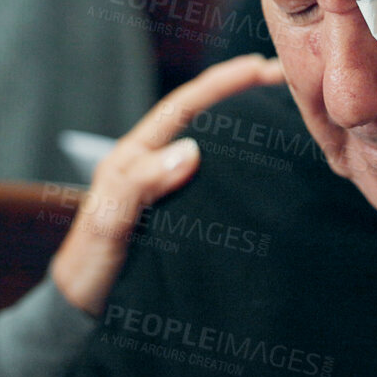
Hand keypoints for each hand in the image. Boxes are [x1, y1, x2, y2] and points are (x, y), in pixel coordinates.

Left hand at [49, 54, 285, 314]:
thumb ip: (139, 184)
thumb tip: (190, 149)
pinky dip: (247, 167)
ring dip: (250, 128)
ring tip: (291, 114)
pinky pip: (220, 181)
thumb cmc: (90, 265)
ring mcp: (172, 188)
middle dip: (244, 94)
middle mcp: (156, 164)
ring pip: (217, 147)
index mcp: (135, 154)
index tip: (259, 67)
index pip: (184, 106)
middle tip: (291, 81)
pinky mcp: (186, 213)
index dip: (221, 83)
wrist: (84, 309)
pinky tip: (272, 169)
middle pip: (206, 118)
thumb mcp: (108, 222)